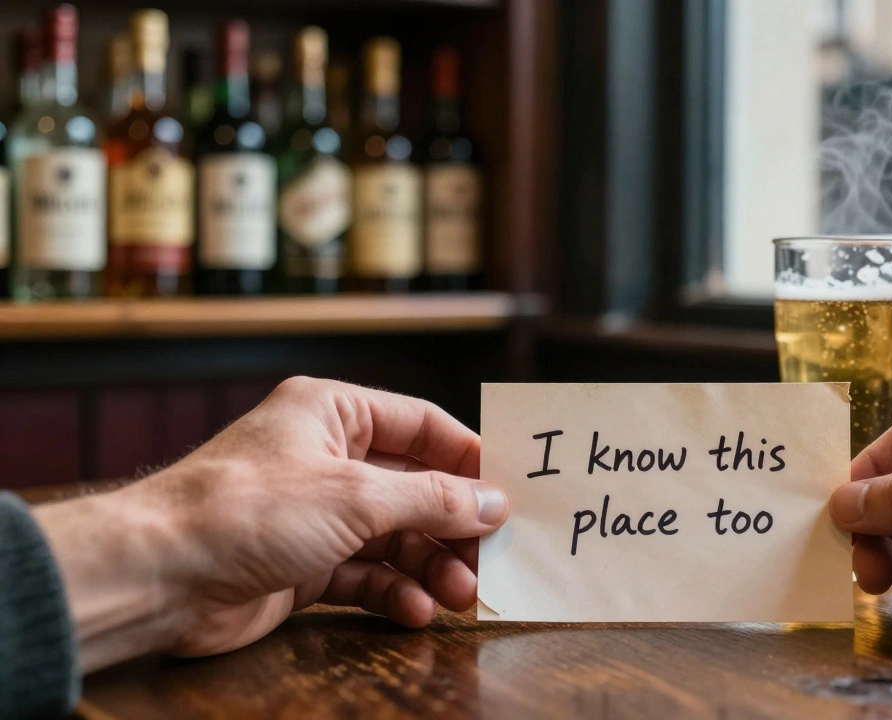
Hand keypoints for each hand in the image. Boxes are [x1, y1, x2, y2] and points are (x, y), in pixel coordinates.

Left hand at [33, 377, 507, 671]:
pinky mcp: (304, 564)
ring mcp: (316, 514)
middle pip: (415, 488)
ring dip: (431, 566)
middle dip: (453, 526)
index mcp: (334, 413)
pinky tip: (416, 611)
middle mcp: (327, 458)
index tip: (511, 493)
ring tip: (461, 595)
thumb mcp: (355, 496)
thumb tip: (494, 503)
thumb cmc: (247, 510)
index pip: (422, 427)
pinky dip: (395, 593)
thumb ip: (433, 499)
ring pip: (395, 537)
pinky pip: (367, 575)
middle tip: (491, 559)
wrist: (158, 577)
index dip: (469, 459)